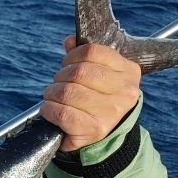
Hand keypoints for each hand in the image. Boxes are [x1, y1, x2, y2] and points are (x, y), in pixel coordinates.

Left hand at [40, 36, 140, 151]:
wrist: (107, 136)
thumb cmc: (100, 100)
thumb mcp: (100, 75)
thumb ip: (86, 56)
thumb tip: (70, 41)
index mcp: (128, 72)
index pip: (93, 51)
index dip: (72, 55)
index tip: (66, 64)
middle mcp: (124, 92)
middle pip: (79, 72)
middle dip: (60, 76)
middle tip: (56, 83)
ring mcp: (110, 112)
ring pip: (68, 92)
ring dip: (52, 93)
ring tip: (52, 96)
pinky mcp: (94, 130)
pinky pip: (62, 113)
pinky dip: (49, 109)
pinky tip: (49, 109)